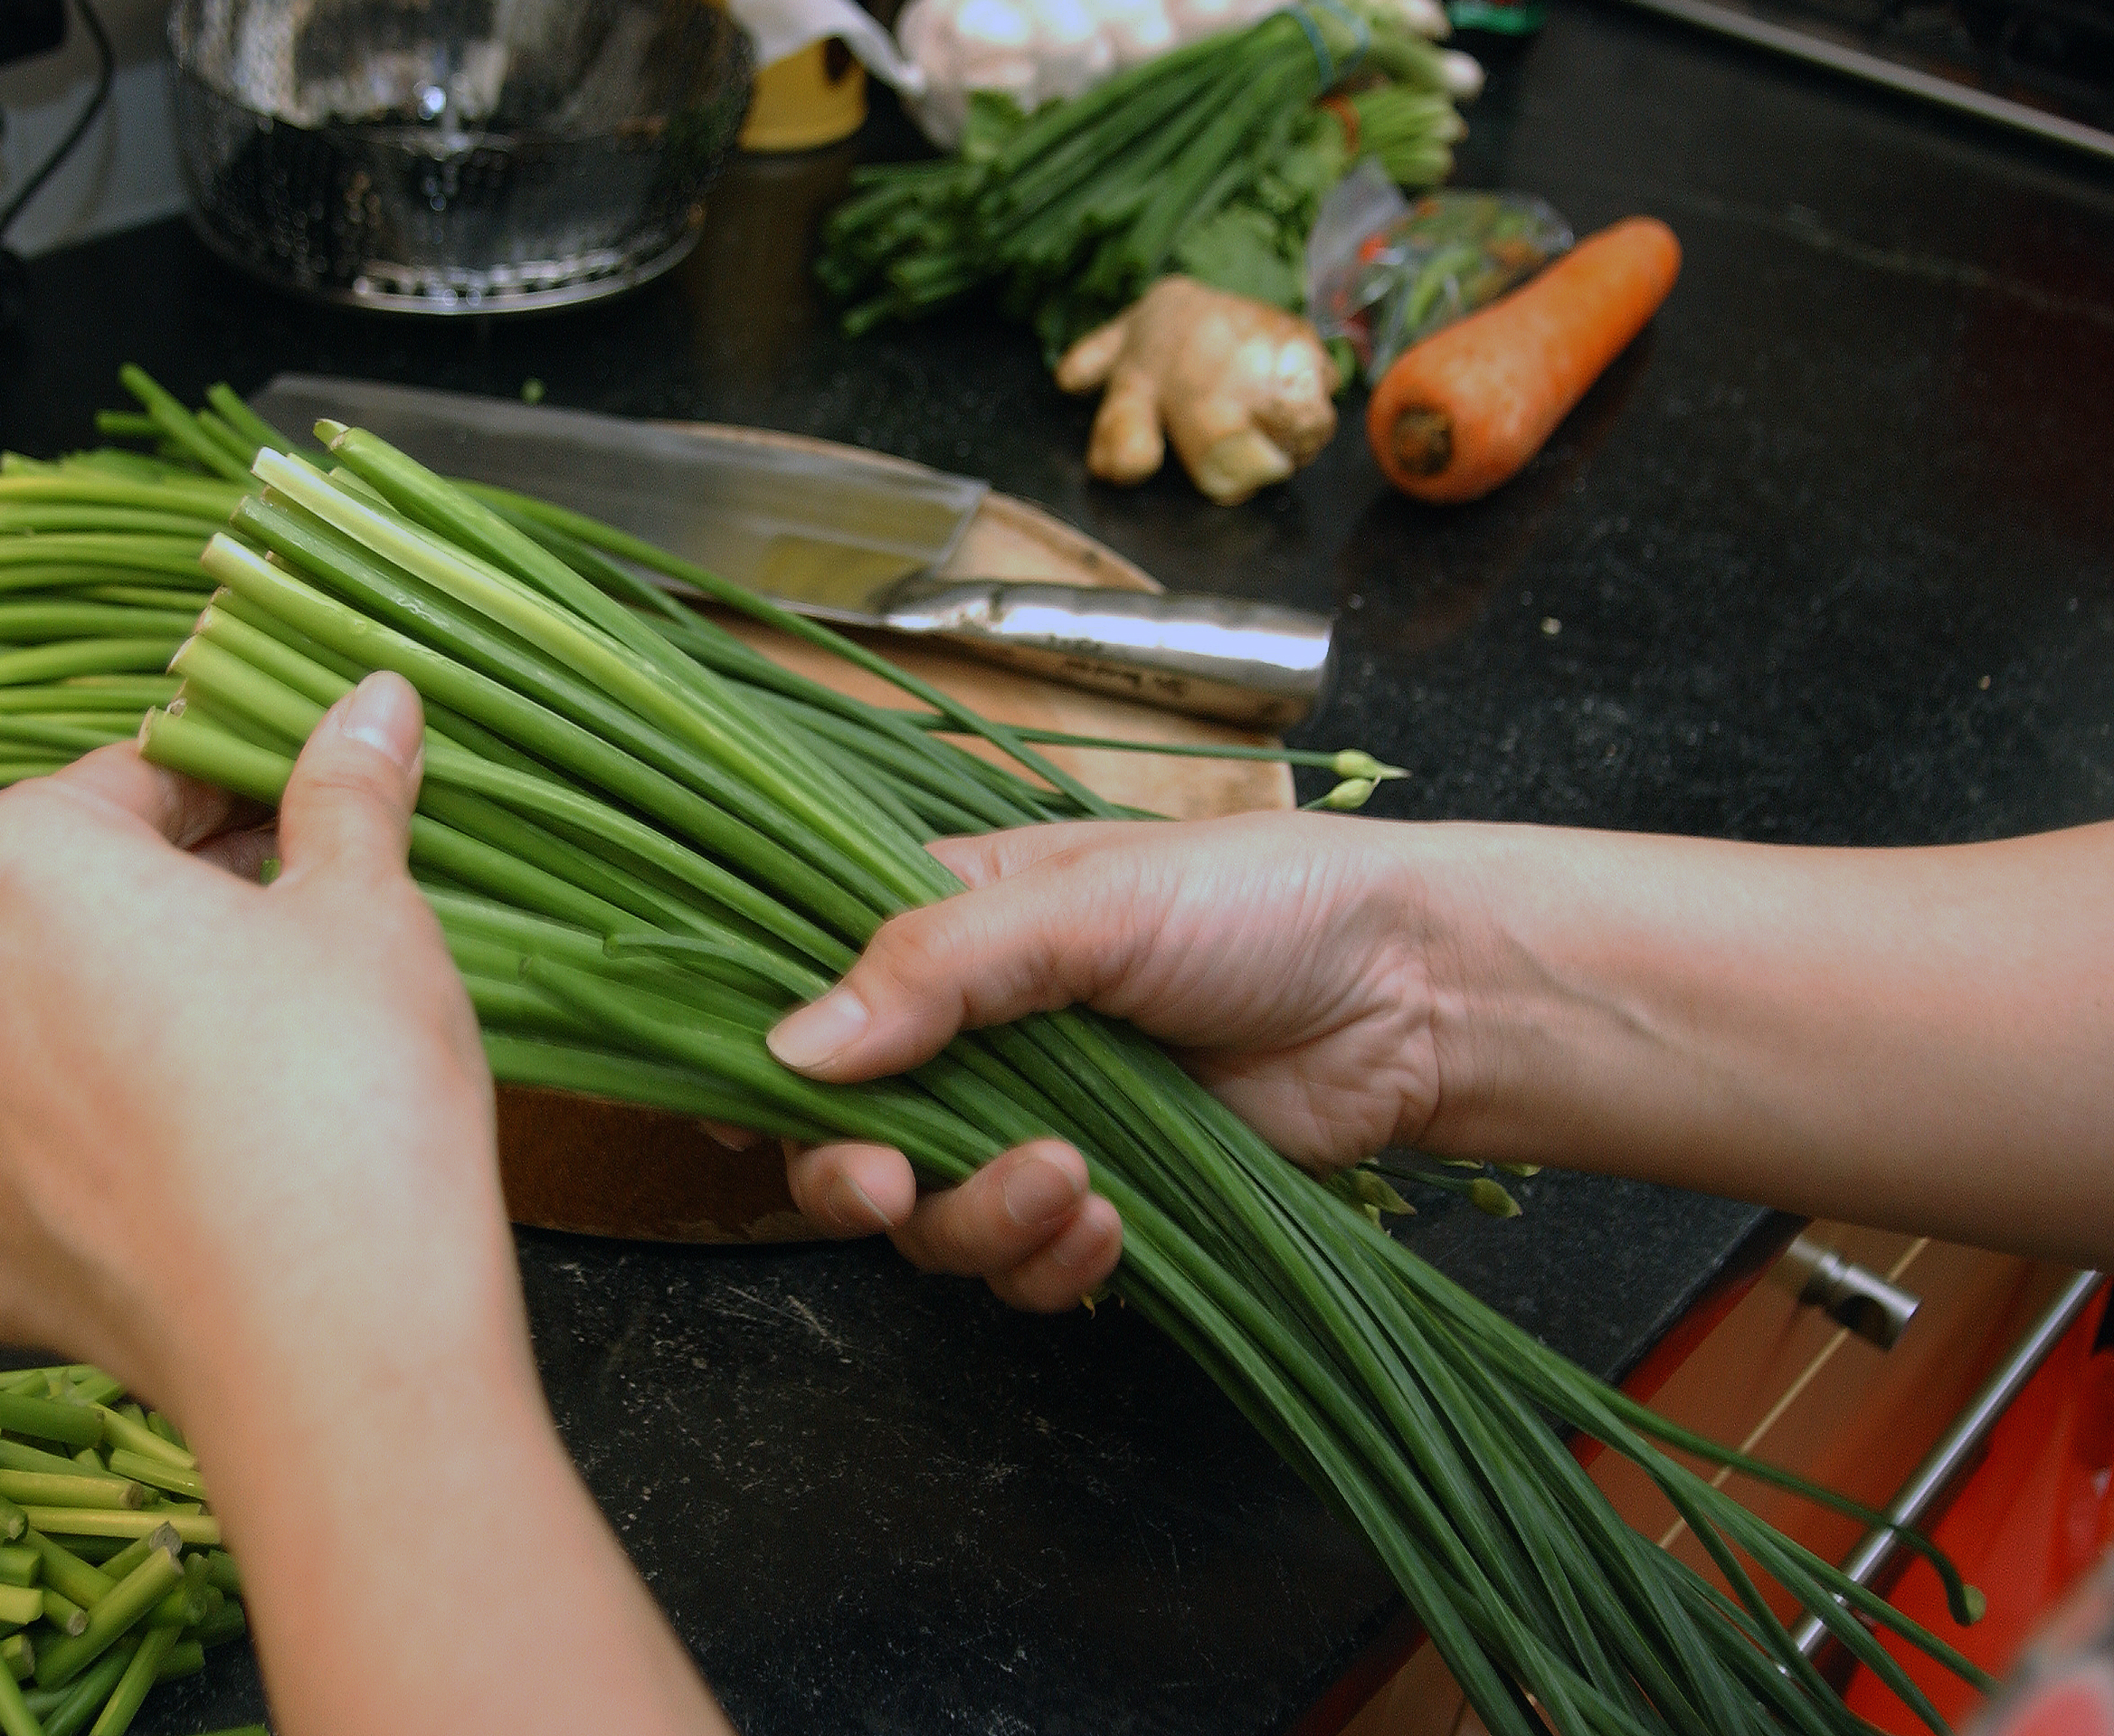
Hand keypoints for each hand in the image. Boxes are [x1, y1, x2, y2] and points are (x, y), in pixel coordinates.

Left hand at [0, 673, 514, 1422]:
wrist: (329, 1339)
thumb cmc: (345, 1089)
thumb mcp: (368, 910)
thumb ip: (347, 793)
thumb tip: (374, 698)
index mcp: (13, 866)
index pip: (128, 783)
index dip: (231, 796)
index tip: (304, 827)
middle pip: (56, 906)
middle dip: (163, 908)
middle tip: (296, 938)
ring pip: (16, 1037)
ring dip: (105, 1029)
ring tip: (242, 1065)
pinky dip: (46, 1163)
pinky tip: (135, 1171)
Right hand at [773, 810, 1444, 1308]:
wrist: (1414, 993)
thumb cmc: (1259, 904)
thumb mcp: (1087, 904)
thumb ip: (936, 969)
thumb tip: (793, 1048)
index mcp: (944, 928)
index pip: (806, 1000)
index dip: (765, 1067)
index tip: (756, 1115)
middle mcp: (968, 1034)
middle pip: (843, 1135)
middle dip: (852, 1174)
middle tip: (884, 1185)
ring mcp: (1029, 1122)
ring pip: (930, 1217)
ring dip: (978, 1219)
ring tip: (1073, 1182)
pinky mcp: (1100, 1200)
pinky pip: (1026, 1267)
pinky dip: (1055, 1262)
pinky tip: (1116, 1221)